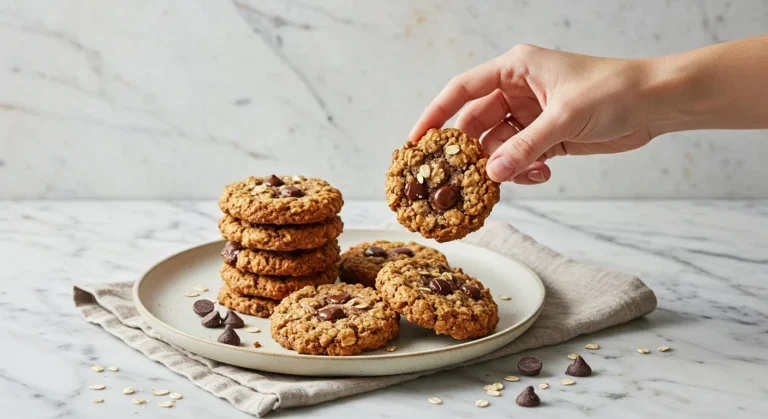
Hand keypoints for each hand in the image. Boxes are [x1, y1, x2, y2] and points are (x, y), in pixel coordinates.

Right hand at [408, 44, 653, 183]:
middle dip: (473, 151)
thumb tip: (491, 174)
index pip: (462, 90)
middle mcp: (518, 90)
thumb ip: (525, 148)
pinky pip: (521, 157)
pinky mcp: (547, 136)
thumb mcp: (564, 119)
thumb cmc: (613, 91)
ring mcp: (532, 115)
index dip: (436, 115)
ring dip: (504, 165)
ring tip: (516, 177)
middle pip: (477, 123)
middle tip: (463, 178)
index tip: (417, 142)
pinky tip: (541, 174)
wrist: (656, 104)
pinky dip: (524, 169)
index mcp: (515, 68)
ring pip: (499, 145)